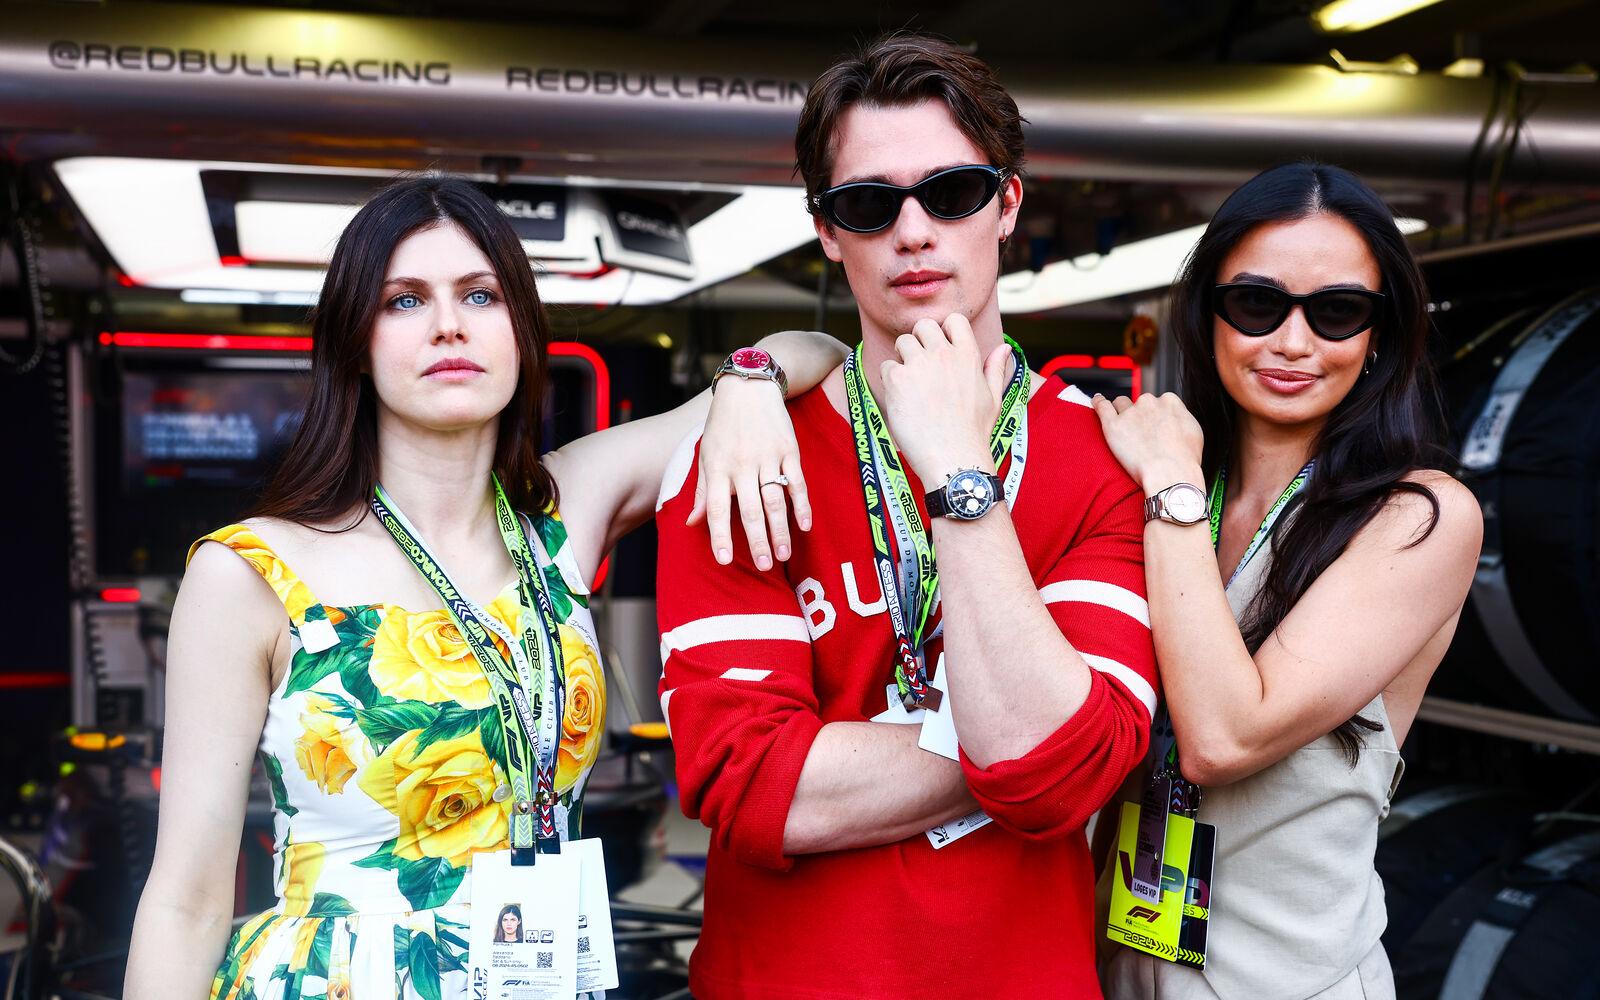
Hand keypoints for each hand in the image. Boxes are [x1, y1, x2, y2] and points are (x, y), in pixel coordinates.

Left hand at [690, 375, 811, 568]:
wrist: (750, 385)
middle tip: (763, 566)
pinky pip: (797, 482)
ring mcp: (767, 457)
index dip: (719, 535)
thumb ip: (702, 490)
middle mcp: (742, 464)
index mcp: (717, 467)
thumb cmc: (723, 424)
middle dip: (756, 540)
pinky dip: (801, 504)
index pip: (717, 508)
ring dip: (780, 530)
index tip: (723, 560)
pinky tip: (804, 525)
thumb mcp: (706, 453)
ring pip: (774, 500)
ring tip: (783, 555)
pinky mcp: (789, 450)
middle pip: (750, 509)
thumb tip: (692, 523)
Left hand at [878, 315, 1012, 483]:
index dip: (944, 330)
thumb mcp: (993, 399)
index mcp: (969, 356)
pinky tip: (902, 400)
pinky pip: (887, 366)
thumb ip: (995, 369)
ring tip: (910, 384)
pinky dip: (890, 380)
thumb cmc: (974, 433)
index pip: (954, 319)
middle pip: (923, 325)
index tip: (940, 348)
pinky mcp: (898, 379)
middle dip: (919, 340)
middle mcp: (944, 355)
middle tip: (920, 366)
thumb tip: (1004, 347)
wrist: (953, 459)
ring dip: (902, 358)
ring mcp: (919, 365)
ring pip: (902, 342)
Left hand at [1090, 391, 1205, 493]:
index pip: (1159, 402)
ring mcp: (1130, 412)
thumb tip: (1173, 418)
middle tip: (1143, 437)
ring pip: (1121, 404)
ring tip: (1123, 427)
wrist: (1171, 474)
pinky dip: (1098, 402)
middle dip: (1141, 416)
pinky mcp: (1113, 425)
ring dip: (1122, 412)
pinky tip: (1096, 400)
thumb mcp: (1194, 432)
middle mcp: (1149, 402)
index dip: (1157, 416)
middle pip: (1141, 403)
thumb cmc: (1184, 459)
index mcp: (1170, 401)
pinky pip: (1102, 406)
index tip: (1156, 428)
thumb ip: (1181, 418)